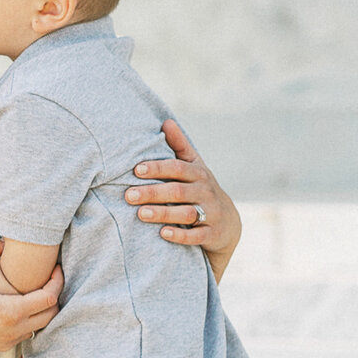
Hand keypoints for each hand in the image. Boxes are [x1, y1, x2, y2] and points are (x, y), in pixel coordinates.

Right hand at [0, 243, 59, 357]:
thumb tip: (3, 242)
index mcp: (10, 312)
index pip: (49, 297)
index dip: (57, 281)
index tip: (56, 268)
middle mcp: (14, 330)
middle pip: (52, 314)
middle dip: (54, 295)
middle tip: (49, 278)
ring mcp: (9, 341)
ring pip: (41, 326)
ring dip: (43, 309)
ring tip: (36, 290)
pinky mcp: (2, 346)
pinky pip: (26, 333)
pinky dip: (30, 319)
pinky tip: (20, 305)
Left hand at [126, 118, 239, 265]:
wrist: (228, 222)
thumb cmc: (202, 189)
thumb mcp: (195, 167)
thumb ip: (179, 146)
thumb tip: (166, 121)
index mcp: (198, 173)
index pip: (177, 168)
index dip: (157, 168)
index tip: (136, 170)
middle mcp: (205, 192)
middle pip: (178, 191)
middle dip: (153, 193)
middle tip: (128, 195)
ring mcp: (210, 213)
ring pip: (186, 213)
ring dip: (163, 213)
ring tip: (140, 214)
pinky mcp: (212, 234)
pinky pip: (196, 236)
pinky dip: (180, 235)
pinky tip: (163, 233)